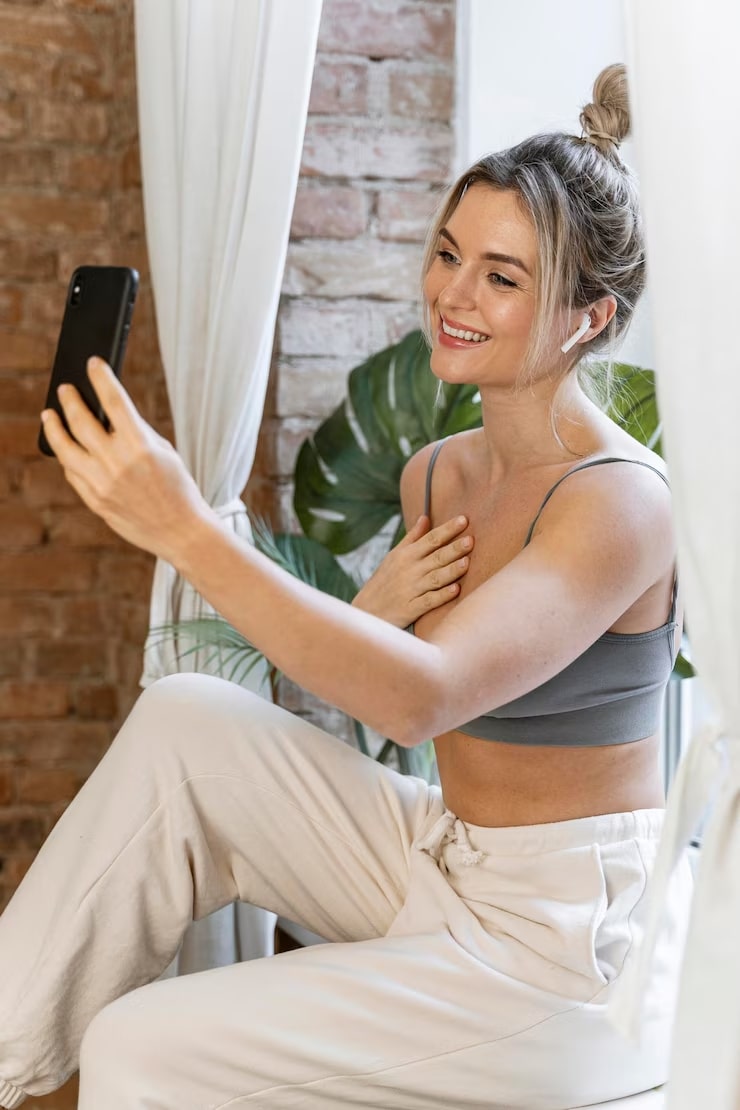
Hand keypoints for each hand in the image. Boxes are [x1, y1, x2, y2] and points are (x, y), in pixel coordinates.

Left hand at [40, 358, 212, 563]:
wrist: (180, 530)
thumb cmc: (177, 488)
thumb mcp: (163, 451)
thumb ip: (135, 431)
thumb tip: (107, 414)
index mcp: (140, 445)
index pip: (113, 400)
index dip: (101, 377)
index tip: (93, 364)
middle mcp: (117, 463)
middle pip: (81, 421)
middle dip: (70, 400)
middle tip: (64, 389)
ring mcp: (102, 483)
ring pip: (65, 448)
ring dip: (55, 427)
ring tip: (49, 415)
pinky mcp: (94, 501)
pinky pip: (72, 473)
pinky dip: (68, 457)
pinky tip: (67, 448)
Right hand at [352, 514, 473, 628]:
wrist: (367, 610)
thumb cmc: (384, 580)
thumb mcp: (394, 555)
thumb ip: (413, 537)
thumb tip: (425, 517)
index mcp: (406, 555)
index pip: (431, 539)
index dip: (447, 529)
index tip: (464, 519)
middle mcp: (410, 570)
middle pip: (436, 557)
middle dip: (453, 548)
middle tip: (470, 540)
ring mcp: (411, 590)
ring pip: (435, 578)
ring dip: (451, 570)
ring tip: (467, 562)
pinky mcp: (412, 608)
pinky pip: (429, 601)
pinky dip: (442, 595)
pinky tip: (455, 590)